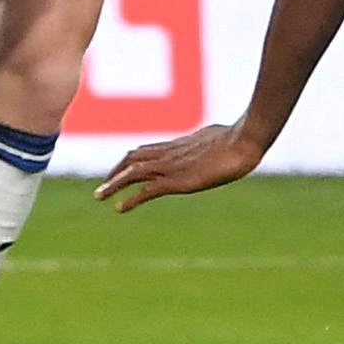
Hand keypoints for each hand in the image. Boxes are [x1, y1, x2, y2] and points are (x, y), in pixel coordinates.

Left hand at [97, 122, 267, 210]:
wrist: (244, 142)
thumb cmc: (241, 138)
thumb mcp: (224, 135)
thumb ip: (216, 140)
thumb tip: (225, 136)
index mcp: (180, 144)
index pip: (148, 149)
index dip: (132, 159)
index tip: (123, 168)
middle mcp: (171, 154)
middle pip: (133, 158)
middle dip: (116, 170)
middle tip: (103, 185)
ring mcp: (172, 166)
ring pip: (133, 172)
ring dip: (113, 184)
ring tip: (99, 196)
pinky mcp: (177, 181)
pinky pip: (146, 191)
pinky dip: (130, 199)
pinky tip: (120, 208)